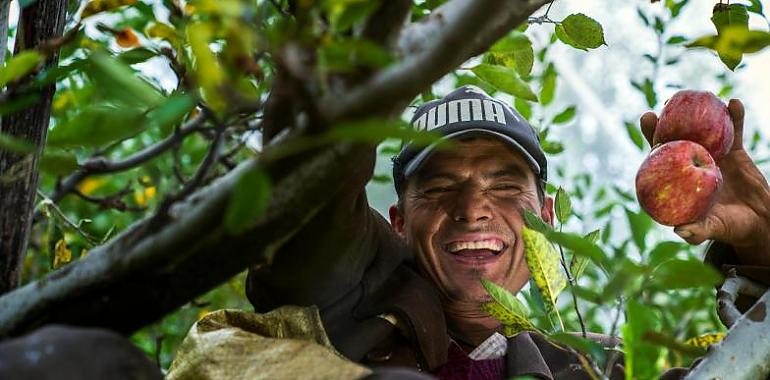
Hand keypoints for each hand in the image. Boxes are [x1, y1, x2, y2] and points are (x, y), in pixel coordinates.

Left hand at [640, 99, 769, 265]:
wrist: (759, 222)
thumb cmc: (729, 228)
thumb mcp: (712, 230)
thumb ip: (697, 231)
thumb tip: (680, 231)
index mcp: (678, 180)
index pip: (660, 157)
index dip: (651, 139)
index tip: (646, 120)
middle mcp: (691, 164)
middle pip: (676, 137)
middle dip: (666, 120)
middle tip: (661, 105)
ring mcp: (712, 155)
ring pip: (704, 130)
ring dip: (701, 113)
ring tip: (700, 96)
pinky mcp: (735, 152)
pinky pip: (734, 132)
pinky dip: (735, 117)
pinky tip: (734, 104)